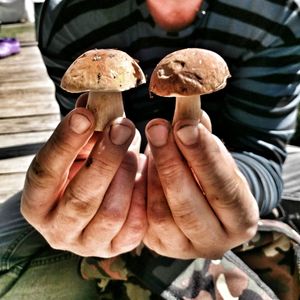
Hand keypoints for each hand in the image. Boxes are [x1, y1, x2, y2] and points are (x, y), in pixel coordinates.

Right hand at [21, 96, 146, 257]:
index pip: (45, 172)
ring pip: (111, 212)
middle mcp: (56, 228)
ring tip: (133, 153)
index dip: (65, 142)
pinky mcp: (114, 248)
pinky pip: (134, 226)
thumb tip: (97, 97)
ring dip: (127, 176)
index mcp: (37, 202)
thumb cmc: (83, 169)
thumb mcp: (77, 149)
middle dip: (106, 158)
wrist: (93, 201)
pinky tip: (143, 174)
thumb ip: (84, 127)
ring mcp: (86, 243)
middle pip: (81, 197)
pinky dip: (143, 195)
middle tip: (124, 126)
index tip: (86, 114)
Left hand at [144, 113, 258, 258]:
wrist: (204, 204)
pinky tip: (141, 162)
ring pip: (160, 214)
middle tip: (157, 127)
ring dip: (152, 172)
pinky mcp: (158, 245)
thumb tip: (189, 116)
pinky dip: (139, 187)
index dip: (204, 158)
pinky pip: (141, 218)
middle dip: (170, 163)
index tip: (184, 127)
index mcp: (241, 220)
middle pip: (188, 207)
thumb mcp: (218, 158)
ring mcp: (183, 248)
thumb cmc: (213, 176)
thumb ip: (206, 140)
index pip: (224, 190)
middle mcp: (214, 242)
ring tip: (152, 142)